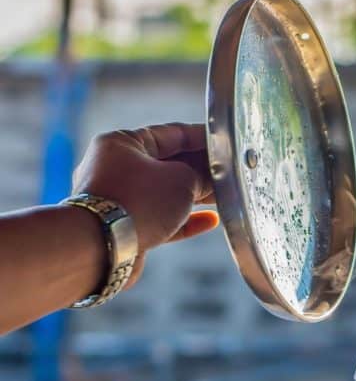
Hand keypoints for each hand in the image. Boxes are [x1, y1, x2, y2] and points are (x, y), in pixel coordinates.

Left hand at [72, 123, 218, 285]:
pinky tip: (210, 220)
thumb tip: (211, 180)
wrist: (102, 247)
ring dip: (194, 195)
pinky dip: (184, 218)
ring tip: (222, 196)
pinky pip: (159, 217)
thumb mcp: (182, 179)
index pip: (171, 133)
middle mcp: (115, 167)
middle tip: (228, 173)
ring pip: (164, 192)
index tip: (224, 143)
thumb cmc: (138, 202)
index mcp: (122, 143)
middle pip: (167, 163)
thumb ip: (201, 176)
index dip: (203, 137)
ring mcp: (118, 198)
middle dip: (200, 169)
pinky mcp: (124, 226)